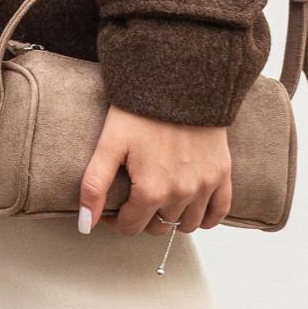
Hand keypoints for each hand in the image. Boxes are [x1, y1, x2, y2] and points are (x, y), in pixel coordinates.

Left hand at [78, 105, 232, 236]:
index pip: (131, 228)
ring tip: (160, 200)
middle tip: (135, 198)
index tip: (113, 207)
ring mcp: (204, 186)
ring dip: (172, 219)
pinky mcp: (222, 173)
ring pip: (186, 225)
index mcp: (151, 191)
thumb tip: (85, 225)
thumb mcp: (109, 144)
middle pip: (158, 227)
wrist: (178, 81)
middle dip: (143, 218)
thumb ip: (94, 187)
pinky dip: (206, 217)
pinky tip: (192, 208)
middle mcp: (181, 194)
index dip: (117, 220)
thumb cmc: (140, 110)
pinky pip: (219, 213)